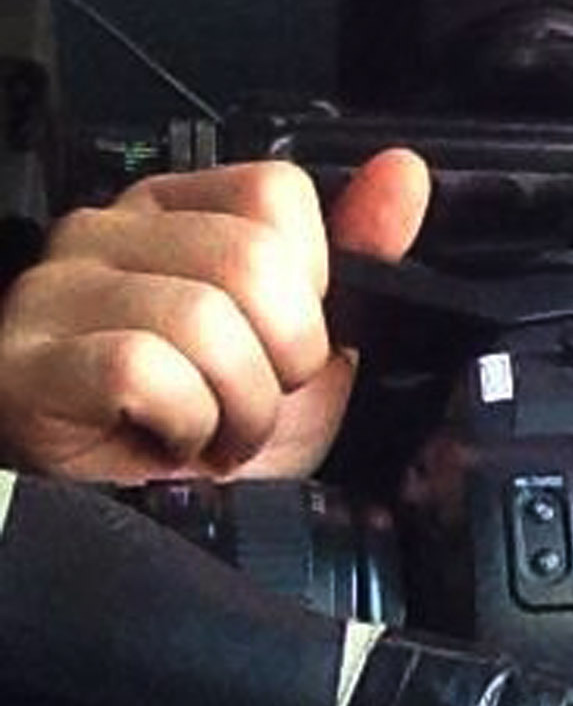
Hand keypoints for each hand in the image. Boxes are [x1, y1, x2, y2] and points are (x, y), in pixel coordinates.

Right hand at [0, 150, 429, 482]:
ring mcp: (55, 293)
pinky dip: (183, 420)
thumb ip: (360, 252)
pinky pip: (142, 368)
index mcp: (177, 211)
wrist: (152, 532)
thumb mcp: (308, 342)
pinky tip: (168, 441)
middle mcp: (106, 233)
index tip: (287, 340)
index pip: (274, 192)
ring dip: (238, 402)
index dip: (308, 284)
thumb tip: (402, 173)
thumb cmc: (213, 430)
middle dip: (284, 356)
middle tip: (256, 401)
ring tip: (215, 430)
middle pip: (249, 257)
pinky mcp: (25, 363)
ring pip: (202, 317)